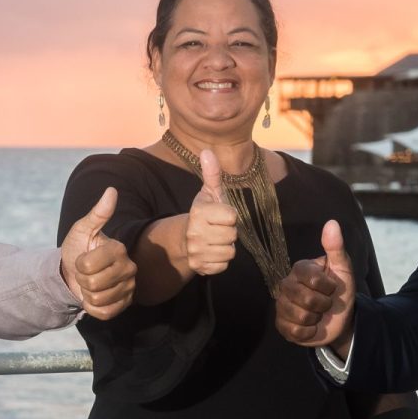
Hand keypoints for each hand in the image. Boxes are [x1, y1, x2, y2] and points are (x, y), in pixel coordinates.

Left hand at [61, 186, 137, 319]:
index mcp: (119, 248)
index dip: (78, 265)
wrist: (75, 272)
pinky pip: (104, 313)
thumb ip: (97, 213)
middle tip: (86, 273)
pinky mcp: (126, 304)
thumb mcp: (82, 230)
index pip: (87, 266)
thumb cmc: (78, 248)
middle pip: (93, 284)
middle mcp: (129, 267)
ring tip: (91, 283)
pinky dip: (93, 308)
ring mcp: (130, 287)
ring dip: (87, 294)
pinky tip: (95, 297)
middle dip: (82, 280)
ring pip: (98, 300)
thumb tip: (111, 190)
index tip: (83, 259)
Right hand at [184, 150, 238, 275]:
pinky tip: (213, 252)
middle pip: (232, 236)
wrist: (185, 239)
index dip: (230, 216)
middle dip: (229, 232)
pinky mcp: (200, 268)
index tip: (221, 215)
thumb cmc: (204, 214)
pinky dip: (221, 261)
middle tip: (218, 229)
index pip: (232, 217)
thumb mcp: (209, 193)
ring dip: (226, 247)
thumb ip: (212, 174)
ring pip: (229, 252)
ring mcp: (196, 252)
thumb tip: (207, 151)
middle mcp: (195, 233)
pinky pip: (224, 265)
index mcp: (199, 213)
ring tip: (216, 240)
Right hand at [273, 219, 355, 349]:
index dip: (328, 288)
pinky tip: (311, 326)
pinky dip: (309, 332)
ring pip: (300, 316)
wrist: (340, 319)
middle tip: (326, 303)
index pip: (313, 279)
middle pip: (306, 299)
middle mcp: (286, 285)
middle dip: (324, 305)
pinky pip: (295, 331)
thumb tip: (332, 222)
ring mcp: (281, 305)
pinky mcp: (281, 325)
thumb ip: (336, 247)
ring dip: (317, 318)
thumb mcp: (343, 269)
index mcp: (300, 269)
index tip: (332, 288)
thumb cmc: (340, 291)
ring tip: (318, 314)